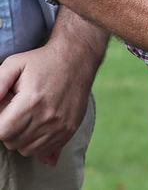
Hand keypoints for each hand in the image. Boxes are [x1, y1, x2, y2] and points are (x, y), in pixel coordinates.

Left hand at [0, 39, 91, 164]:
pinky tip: (40, 123)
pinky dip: (37, 141)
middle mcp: (47, 117)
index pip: (2, 132)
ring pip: (26, 149)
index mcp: (31, 101)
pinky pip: (44, 150)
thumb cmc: (43, 61)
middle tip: (17, 109)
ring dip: (22, 137)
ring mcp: (60, 126)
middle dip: (9, 129)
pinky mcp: (69, 130)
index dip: (0, 122)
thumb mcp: (15, 64)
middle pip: (12, 142)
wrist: (77, 59)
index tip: (6, 109)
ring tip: (29, 115)